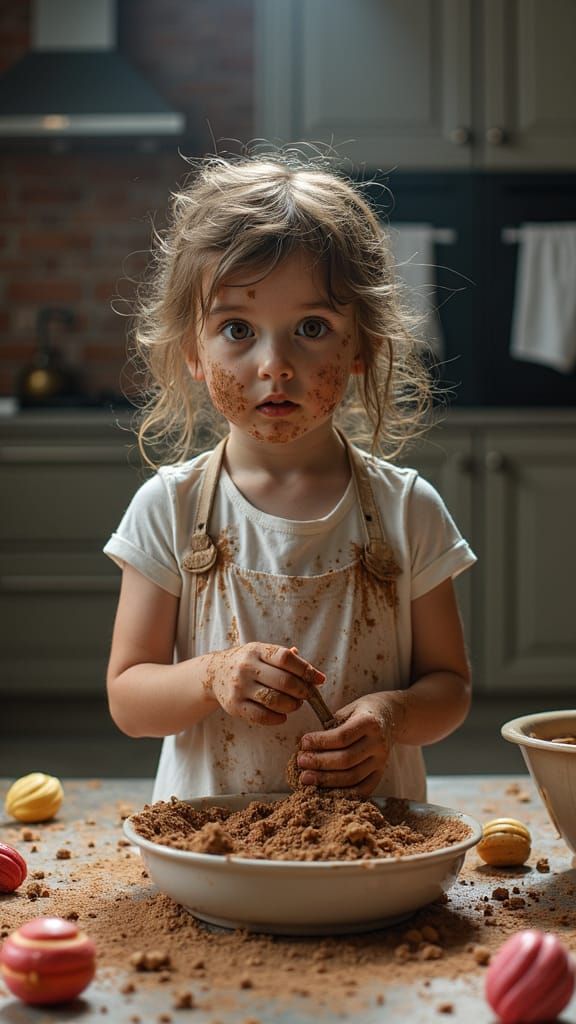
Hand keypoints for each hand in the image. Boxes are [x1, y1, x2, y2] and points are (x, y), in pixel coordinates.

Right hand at [206, 642, 324, 725]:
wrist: (215, 672)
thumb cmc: (248, 663)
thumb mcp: (263, 652)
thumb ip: (288, 660)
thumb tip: (316, 675)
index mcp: (257, 650)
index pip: (286, 658)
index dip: (306, 670)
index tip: (319, 679)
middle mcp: (247, 667)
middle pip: (283, 681)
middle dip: (302, 690)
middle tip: (307, 694)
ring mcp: (240, 687)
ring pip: (274, 700)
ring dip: (291, 705)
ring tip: (295, 704)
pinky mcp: (235, 706)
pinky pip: (261, 716)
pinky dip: (277, 718)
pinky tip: (282, 716)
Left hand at [296, 693, 404, 795]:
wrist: (390, 715)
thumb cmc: (362, 711)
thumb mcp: (348, 710)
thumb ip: (331, 726)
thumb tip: (306, 746)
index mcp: (370, 722)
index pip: (342, 737)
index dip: (320, 742)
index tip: (303, 743)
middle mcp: (378, 743)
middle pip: (346, 759)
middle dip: (320, 763)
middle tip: (300, 762)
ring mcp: (381, 761)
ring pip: (353, 777)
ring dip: (326, 780)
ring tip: (306, 778)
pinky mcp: (380, 773)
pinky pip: (363, 789)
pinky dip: (344, 793)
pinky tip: (326, 791)